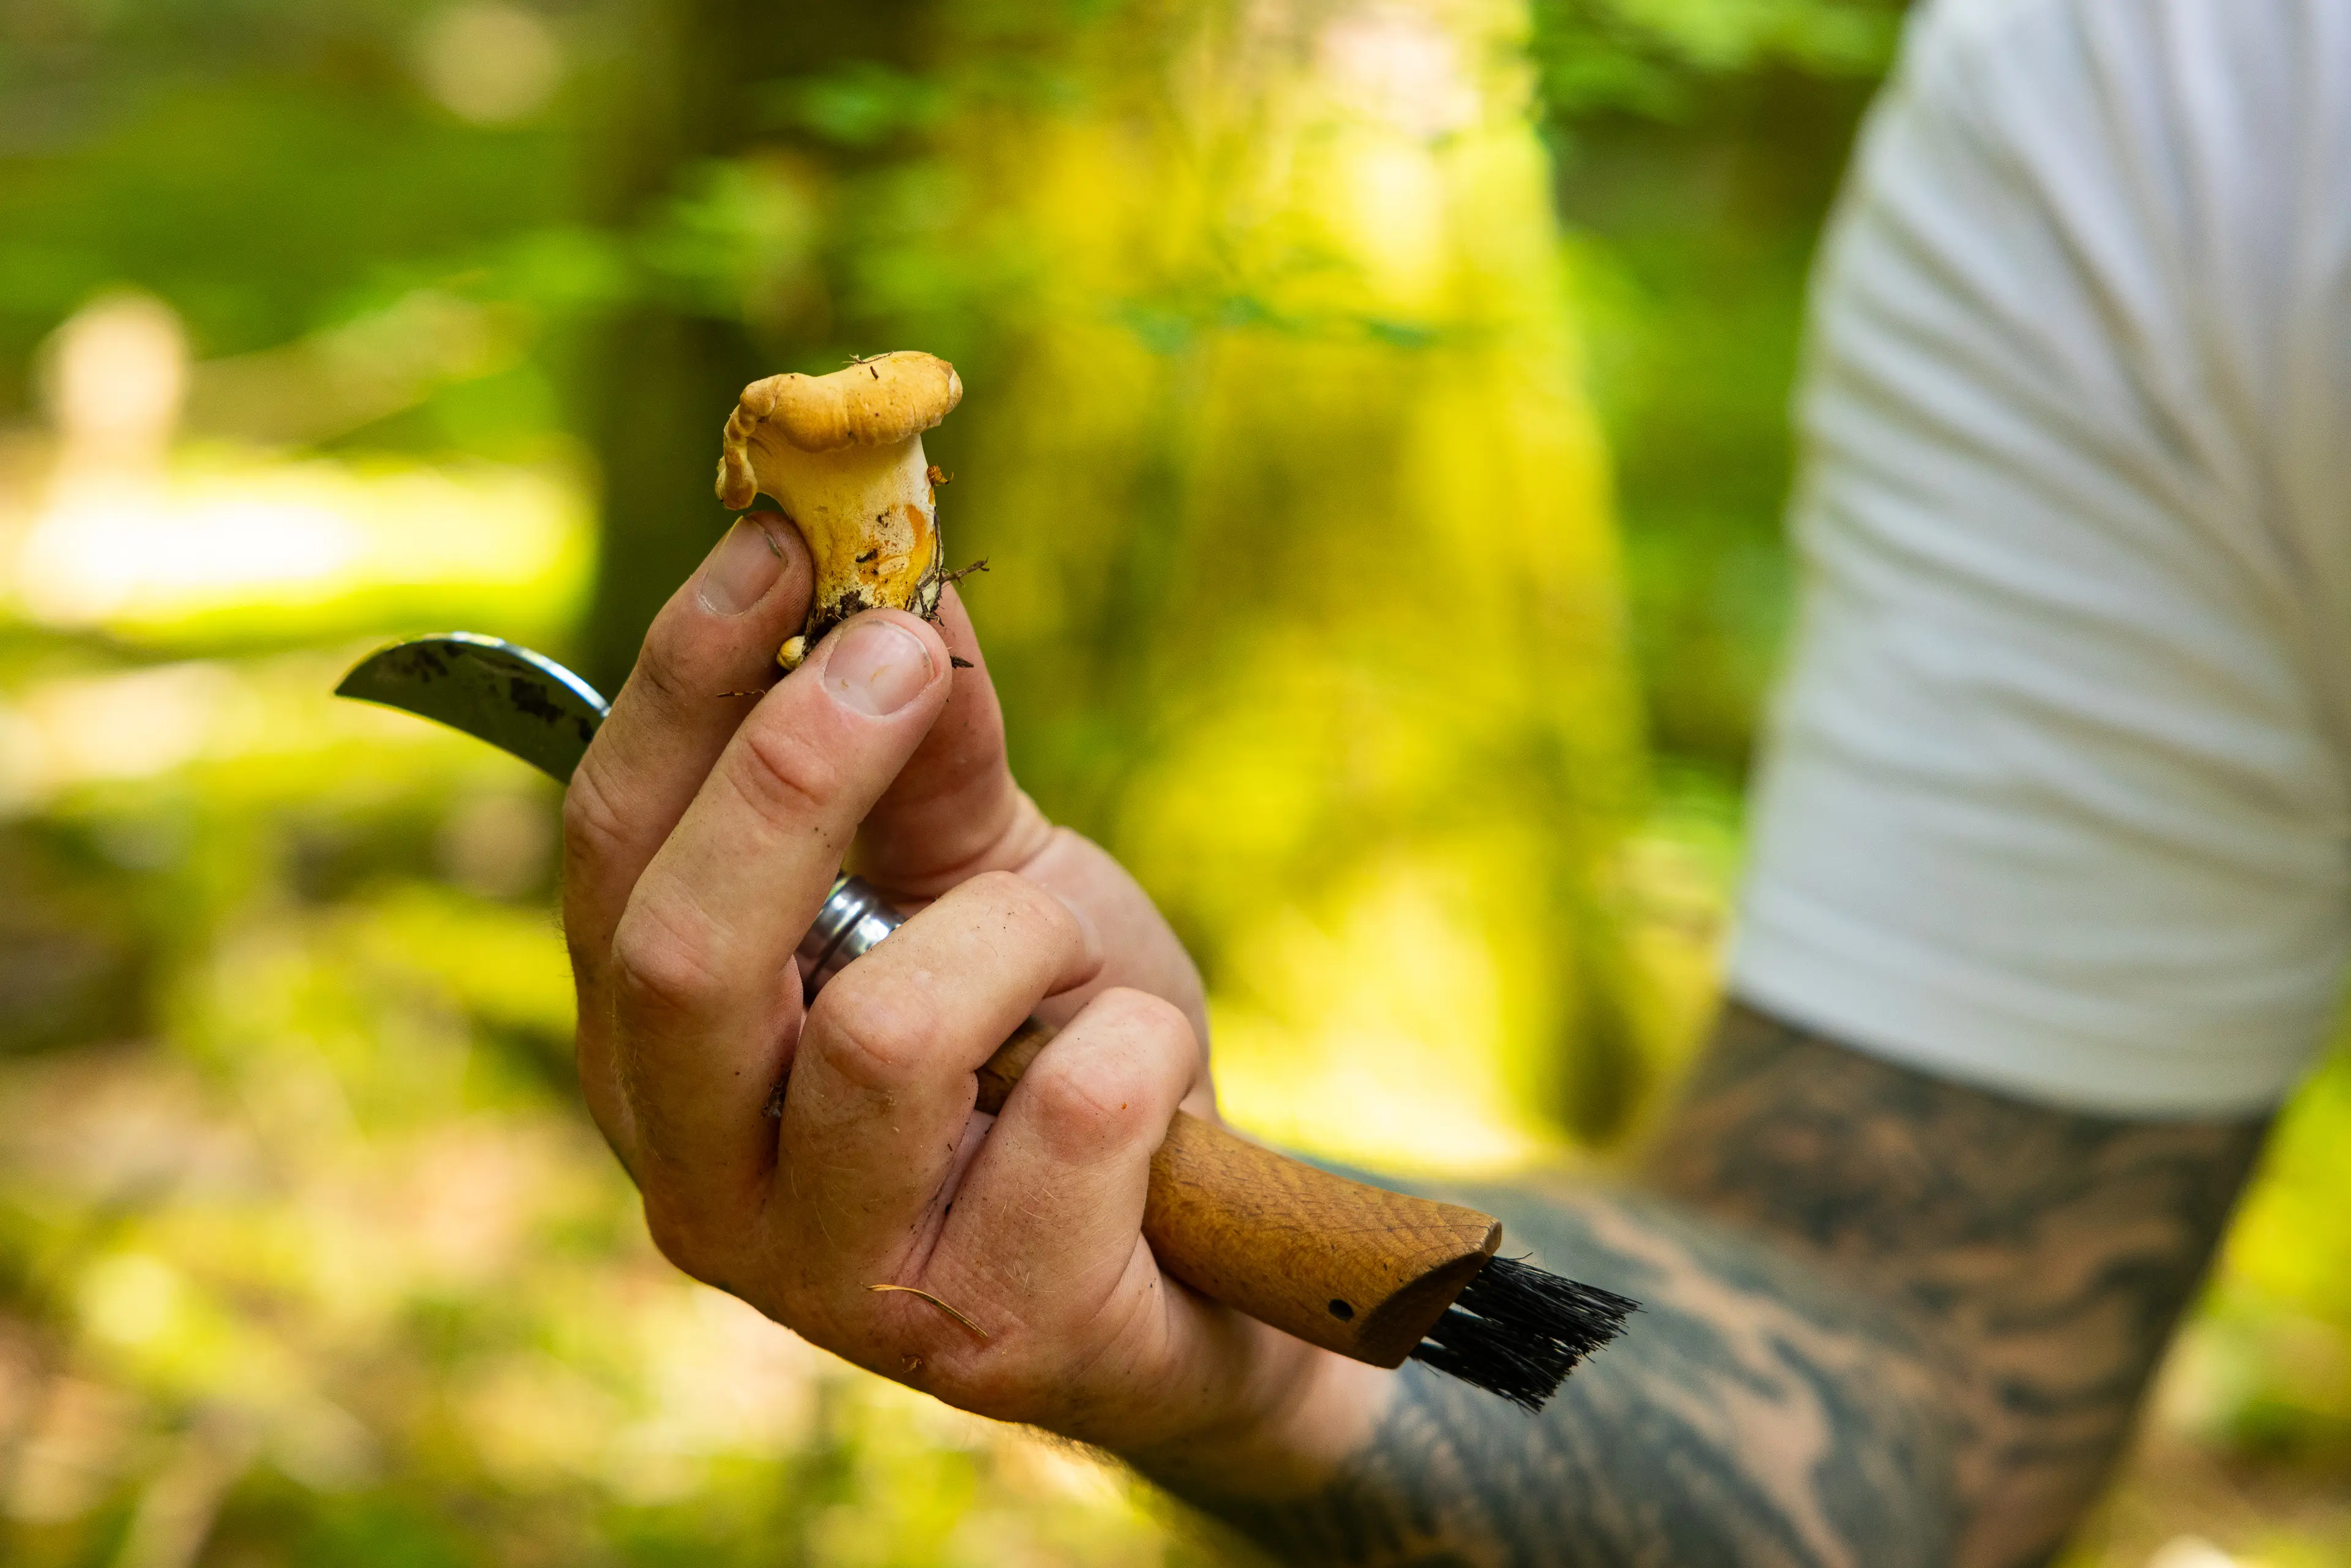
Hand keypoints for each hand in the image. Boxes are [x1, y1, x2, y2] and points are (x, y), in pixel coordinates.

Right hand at [559, 514, 1384, 1482]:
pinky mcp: (985, 1336)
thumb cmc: (1059, 1058)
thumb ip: (930, 763)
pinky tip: (1145, 1092)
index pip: (612, 849)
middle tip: (901, 652)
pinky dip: (1136, 1051)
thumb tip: (898, 585)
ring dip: (1021, 946)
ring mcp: (831, 1284)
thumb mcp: (993, 885)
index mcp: (666, 1052)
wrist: (1198, 1261)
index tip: (780, 535)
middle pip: (680, 953)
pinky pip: (1070, 1117)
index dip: (686, 681)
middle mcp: (700, 1178)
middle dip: (794, 771)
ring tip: (1073, 978)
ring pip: (885, 1034)